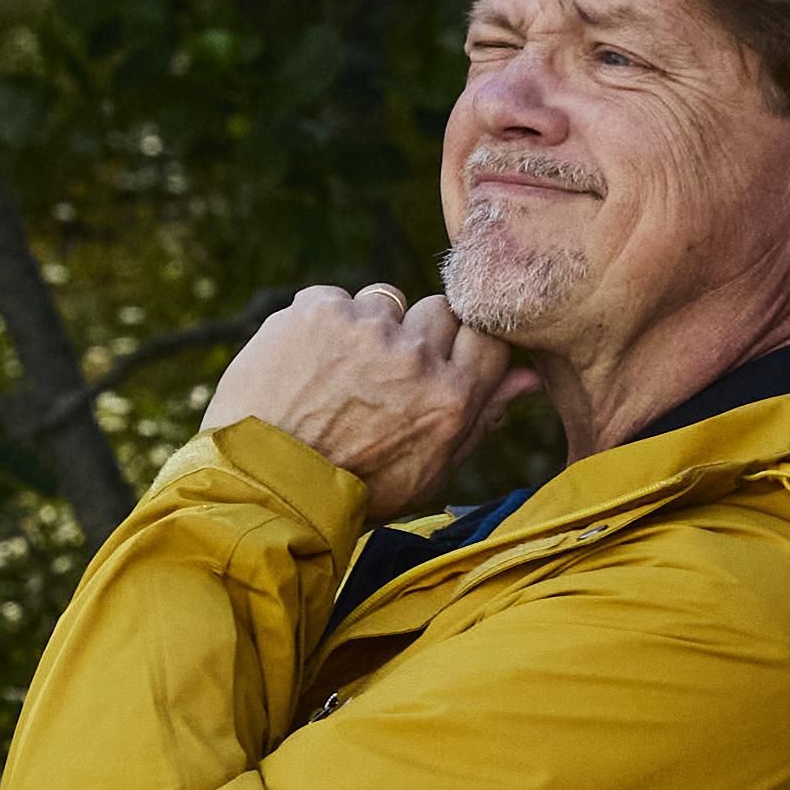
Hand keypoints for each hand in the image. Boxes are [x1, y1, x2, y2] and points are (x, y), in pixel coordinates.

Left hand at [200, 282, 518, 501]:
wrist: (263, 486)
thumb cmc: (351, 490)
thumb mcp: (428, 471)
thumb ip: (479, 418)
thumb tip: (526, 379)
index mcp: (451, 398)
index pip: (487, 338)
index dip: (462, 347)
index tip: (437, 365)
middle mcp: (415, 356)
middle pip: (439, 312)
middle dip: (415, 338)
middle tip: (378, 379)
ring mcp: (365, 328)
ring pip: (385, 302)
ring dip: (366, 329)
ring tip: (334, 377)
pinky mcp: (317, 310)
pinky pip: (333, 299)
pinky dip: (320, 324)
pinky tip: (304, 365)